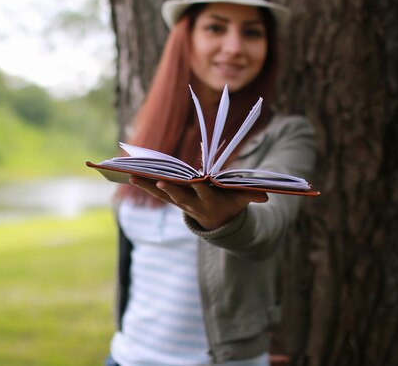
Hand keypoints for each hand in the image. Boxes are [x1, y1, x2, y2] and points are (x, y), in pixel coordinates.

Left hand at [129, 176, 268, 229]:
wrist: (219, 222)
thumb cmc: (232, 203)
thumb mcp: (243, 199)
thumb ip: (252, 195)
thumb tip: (267, 195)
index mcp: (210, 201)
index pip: (203, 193)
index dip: (197, 187)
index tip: (191, 180)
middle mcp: (192, 204)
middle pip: (178, 196)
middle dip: (168, 189)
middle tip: (158, 181)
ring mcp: (180, 203)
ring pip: (162, 194)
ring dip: (147, 186)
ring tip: (132, 175)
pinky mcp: (171, 201)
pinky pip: (156, 193)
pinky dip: (143, 184)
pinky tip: (130, 175)